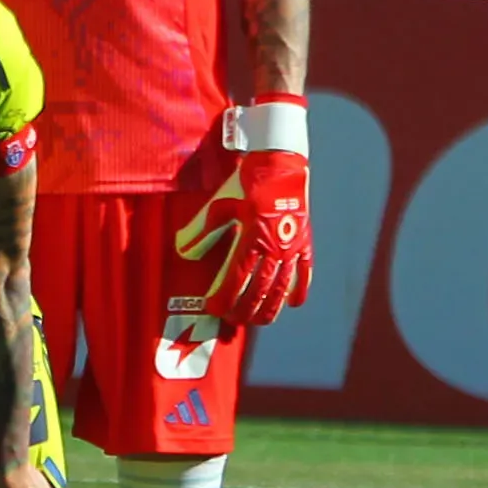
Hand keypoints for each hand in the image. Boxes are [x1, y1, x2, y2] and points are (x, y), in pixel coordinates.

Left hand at [169, 122, 313, 333]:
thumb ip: (201, 230)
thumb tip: (182, 250)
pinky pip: (305, 270)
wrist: (280, 165)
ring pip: (282, 286)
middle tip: (234, 321)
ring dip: (271, 306)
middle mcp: (275, 247)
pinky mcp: (304, 241)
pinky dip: (300, 288)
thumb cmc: (247, 183)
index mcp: (252, 238)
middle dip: (246, 309)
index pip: (237, 278)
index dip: (225, 297)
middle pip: (260, 289)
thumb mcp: (221, 204)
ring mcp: (292, 246)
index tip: (214, 310)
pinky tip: (294, 304)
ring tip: (261, 322)